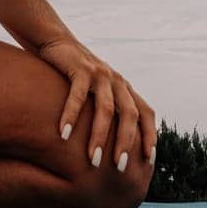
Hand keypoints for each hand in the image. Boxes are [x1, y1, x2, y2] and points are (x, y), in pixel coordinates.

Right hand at [35, 37, 155, 171]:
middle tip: (119, 167)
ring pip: (106, 109)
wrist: (56, 40)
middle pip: (130, 114)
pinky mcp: (80, 68)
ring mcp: (100, 74)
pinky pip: (77, 96)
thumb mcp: (97, 90)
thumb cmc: (75, 74)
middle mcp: (117, 81)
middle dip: (126, 142)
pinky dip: (71, 115)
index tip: (148, 160)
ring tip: (92, 159)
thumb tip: (111, 144)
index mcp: (125, 88)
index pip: (146, 113)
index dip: (150, 135)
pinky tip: (63, 134)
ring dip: (100, 136)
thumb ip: (106, 109)